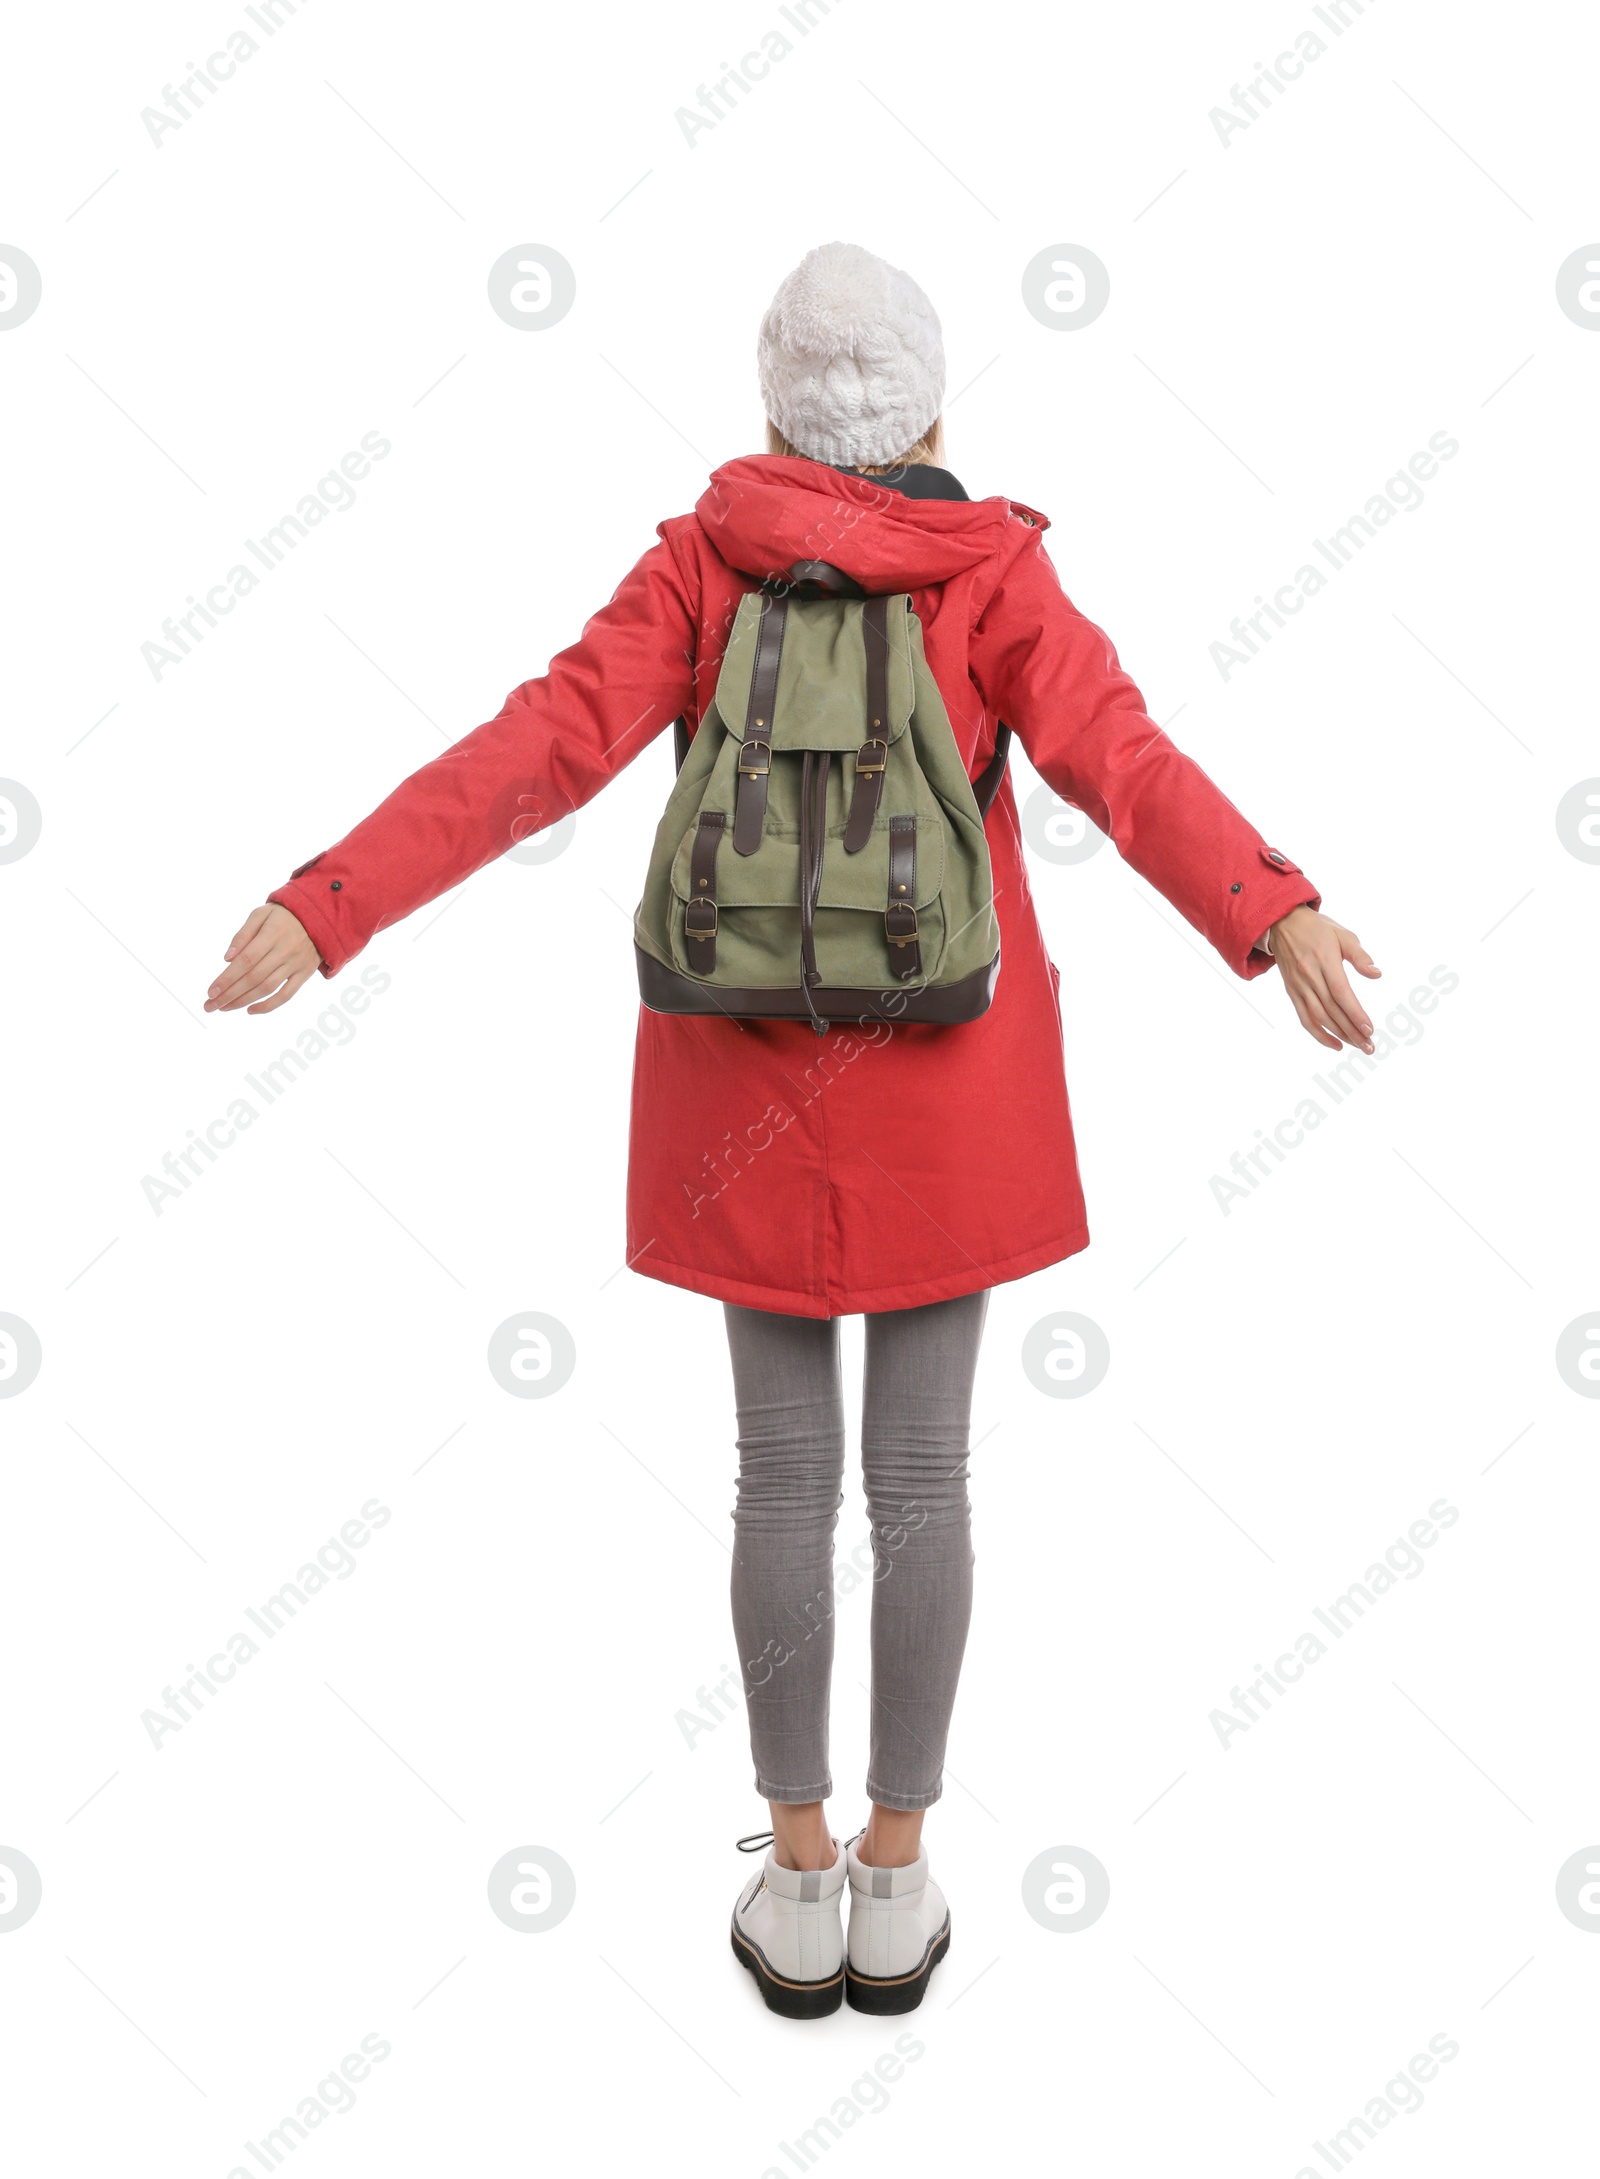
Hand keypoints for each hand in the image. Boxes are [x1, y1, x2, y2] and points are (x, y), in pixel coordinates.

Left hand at [205, 903, 320, 1014]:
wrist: (319, 918)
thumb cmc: (283, 916)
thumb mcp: (261, 914)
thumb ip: (243, 934)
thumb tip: (227, 958)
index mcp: (272, 934)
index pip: (246, 961)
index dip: (227, 978)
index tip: (210, 991)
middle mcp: (285, 951)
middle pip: (253, 978)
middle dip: (229, 994)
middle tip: (210, 1005)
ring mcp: (296, 965)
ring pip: (267, 988)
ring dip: (243, 1001)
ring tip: (224, 1008)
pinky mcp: (304, 974)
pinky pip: (286, 995)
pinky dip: (268, 1006)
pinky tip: (250, 1010)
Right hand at [1269, 907, 1379, 1052]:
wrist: (1282, 925)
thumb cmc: (1318, 929)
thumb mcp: (1343, 935)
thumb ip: (1360, 956)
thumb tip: (1376, 974)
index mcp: (1324, 960)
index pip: (1341, 992)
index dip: (1354, 1012)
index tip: (1369, 1028)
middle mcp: (1309, 976)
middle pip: (1332, 1009)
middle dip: (1352, 1030)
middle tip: (1370, 1046)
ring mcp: (1299, 986)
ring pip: (1319, 1017)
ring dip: (1339, 1035)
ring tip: (1358, 1046)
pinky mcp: (1292, 992)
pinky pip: (1304, 1018)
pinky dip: (1318, 1034)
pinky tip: (1335, 1044)